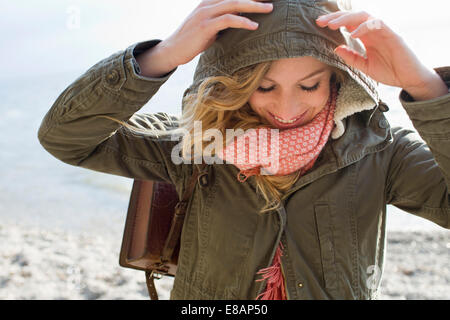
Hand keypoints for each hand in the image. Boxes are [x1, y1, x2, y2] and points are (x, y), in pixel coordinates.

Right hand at [159, 0, 272, 68]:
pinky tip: (254, 26)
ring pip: (234, 3)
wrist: (172, 50)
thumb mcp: (209, 27)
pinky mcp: (205, 25)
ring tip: (269, 9)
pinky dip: (243, 21)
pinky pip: (228, 19)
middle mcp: (208, 3)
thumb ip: (223, 21)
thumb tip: (239, 22)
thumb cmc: (193, 41)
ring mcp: (206, 13)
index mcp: (209, 1)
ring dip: (254, 5)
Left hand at [316, 10, 447, 99]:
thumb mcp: (365, 66)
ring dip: (346, 18)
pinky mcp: (393, 35)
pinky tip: (352, 34)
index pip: (348, 23)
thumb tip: (335, 49)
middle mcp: (374, 31)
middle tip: (320, 21)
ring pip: (363, 16)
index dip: (334, 22)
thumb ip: (351, 57)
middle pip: (353, 16)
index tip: (318, 25)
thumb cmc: (389, 71)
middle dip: (335, 17)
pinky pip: (377, 24)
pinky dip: (363, 27)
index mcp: (367, 36)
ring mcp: (384, 31)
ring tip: (332, 25)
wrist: (409, 79)